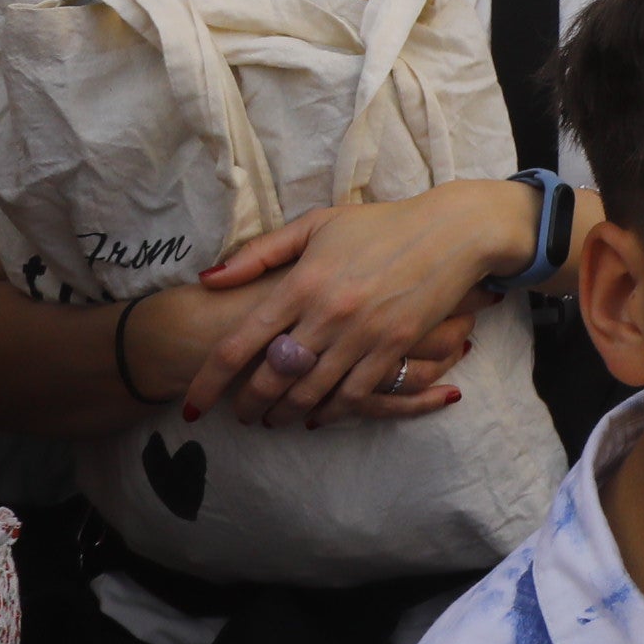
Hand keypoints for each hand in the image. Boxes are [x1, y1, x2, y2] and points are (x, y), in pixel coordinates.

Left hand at [182, 186, 521, 426]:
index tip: (192, 405)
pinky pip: (355, 394)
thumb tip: (207, 279)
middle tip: (240, 415)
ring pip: (310, 394)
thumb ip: (259, 254)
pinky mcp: (395, 347)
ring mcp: (363, 334)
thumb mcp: (316, 226)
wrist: (452, 231)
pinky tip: (318, 415)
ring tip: (274, 418)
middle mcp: (328, 314)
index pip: (240, 345)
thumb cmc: (380, 225)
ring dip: (285, 414)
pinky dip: (331, 412)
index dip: (208, 383)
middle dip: (248, 406)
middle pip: (271, 380)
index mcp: (302, 282)